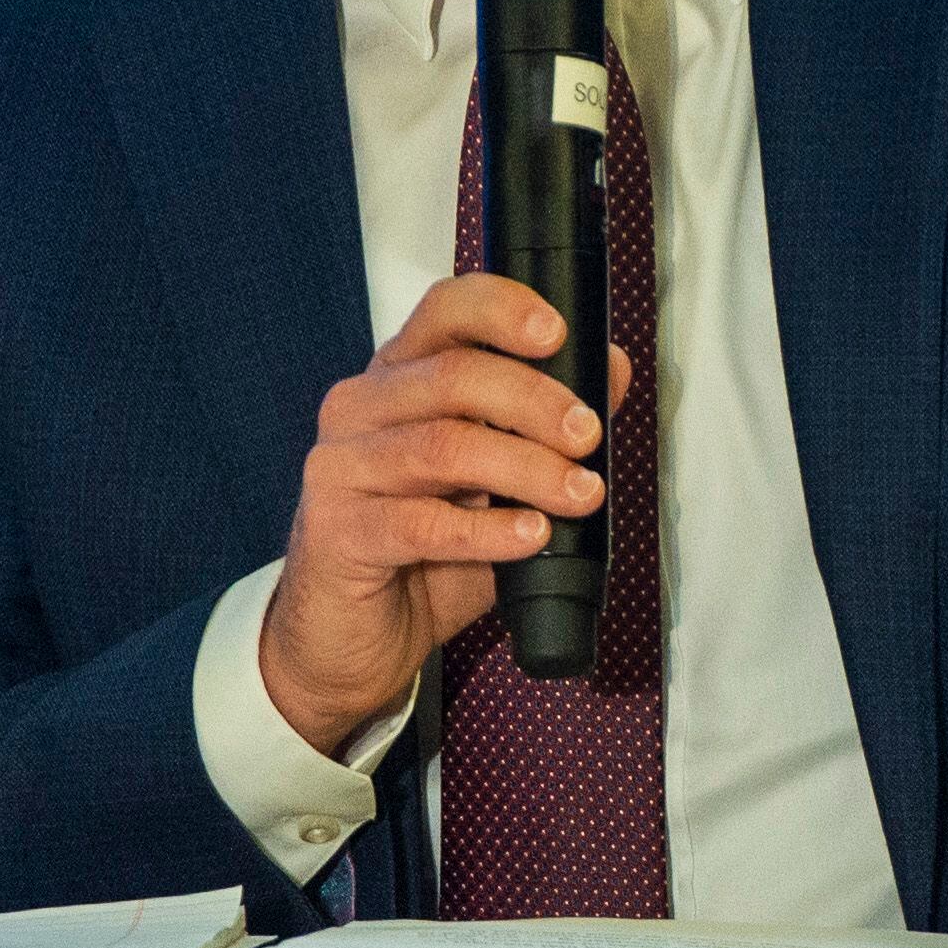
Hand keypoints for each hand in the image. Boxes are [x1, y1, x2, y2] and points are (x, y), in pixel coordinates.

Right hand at [257, 273, 629, 758]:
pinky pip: (421, 522)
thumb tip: (611, 370)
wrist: (353, 638)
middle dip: (536, 402)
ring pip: (442, 446)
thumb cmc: (426, 552)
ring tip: (579, 494)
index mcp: (399, 377)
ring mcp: (340, 468)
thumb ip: (547, 426)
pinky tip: (530, 536)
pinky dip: (488, 529)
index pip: (444, 310)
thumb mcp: (498, 483)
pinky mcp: (335, 531)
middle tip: (589, 436)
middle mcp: (360, 408)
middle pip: (453, 375)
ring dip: (527, 468)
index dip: (502, 309)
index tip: (558, 333)